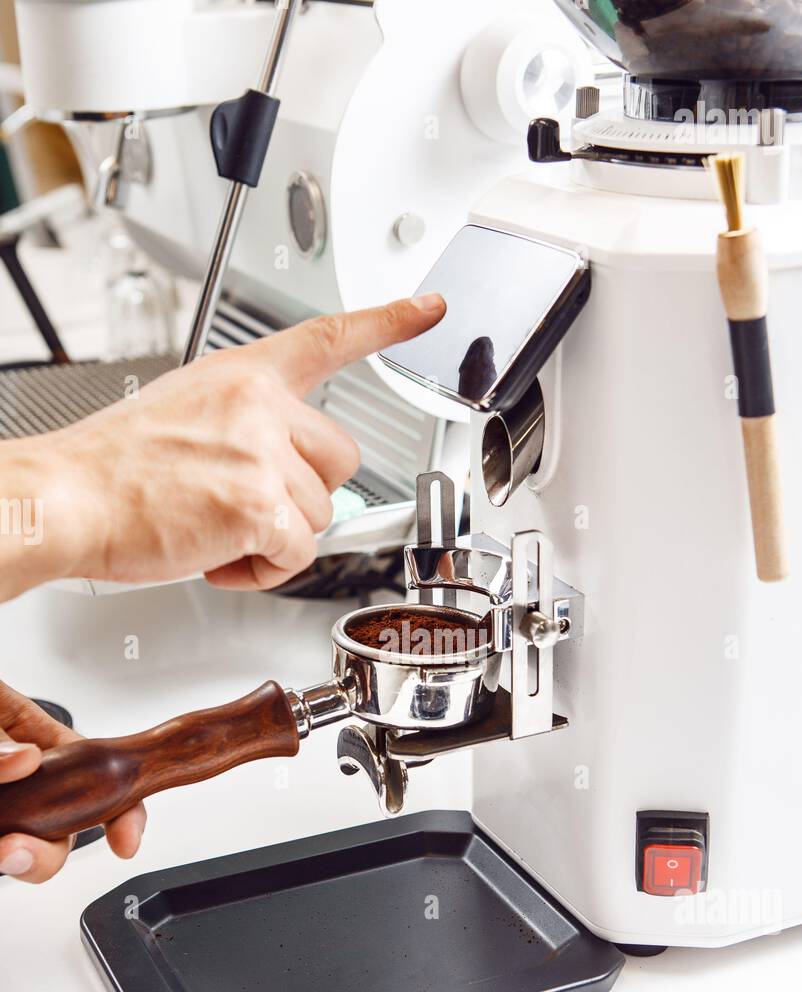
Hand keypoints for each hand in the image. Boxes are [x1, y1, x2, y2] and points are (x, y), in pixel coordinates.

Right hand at [0, 295, 444, 599]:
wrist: (69, 497)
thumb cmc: (112, 468)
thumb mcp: (184, 411)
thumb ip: (245, 425)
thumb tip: (279, 464)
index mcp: (242, 376)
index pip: (327, 338)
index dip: (387, 323)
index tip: (428, 308)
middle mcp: (259, 406)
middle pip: (340, 460)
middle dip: (304, 494)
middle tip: (248, 505)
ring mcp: (261, 455)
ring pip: (320, 515)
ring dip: (276, 537)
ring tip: (216, 530)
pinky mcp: (259, 508)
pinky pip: (297, 554)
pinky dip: (262, 570)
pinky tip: (218, 556)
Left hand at [0, 683, 145, 883]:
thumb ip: (8, 737)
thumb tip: (28, 760)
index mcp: (46, 753)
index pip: (103, 789)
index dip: (125, 818)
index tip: (125, 843)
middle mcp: (27, 789)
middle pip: (55, 840)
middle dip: (42, 856)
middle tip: (16, 850)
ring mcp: (5, 810)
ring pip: (20, 852)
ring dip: (15, 857)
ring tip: (3, 847)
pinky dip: (0, 848)